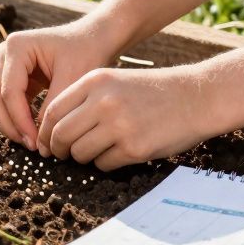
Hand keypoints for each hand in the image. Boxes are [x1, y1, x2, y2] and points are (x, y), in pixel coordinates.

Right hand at [0, 17, 119, 150]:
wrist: (93, 39)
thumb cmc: (86, 52)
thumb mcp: (72, 79)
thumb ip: (52, 108)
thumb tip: (40, 141)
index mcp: (17, 46)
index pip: (10, 91)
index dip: (20, 120)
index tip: (36, 140)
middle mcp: (5, 53)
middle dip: (11, 125)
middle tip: (31, 146)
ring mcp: (7, 64)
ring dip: (12, 124)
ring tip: (32, 142)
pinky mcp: (14, 76)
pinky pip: (8, 102)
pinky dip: (18, 118)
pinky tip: (34, 133)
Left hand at [38, 66, 217, 170]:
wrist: (197, 97)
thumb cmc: (154, 91)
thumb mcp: (115, 80)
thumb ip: (85, 99)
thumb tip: (53, 128)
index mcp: (95, 81)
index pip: (53, 111)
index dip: (46, 130)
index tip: (48, 141)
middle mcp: (103, 101)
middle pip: (61, 134)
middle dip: (59, 149)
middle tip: (64, 154)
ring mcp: (119, 125)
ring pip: (80, 153)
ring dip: (83, 158)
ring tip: (97, 151)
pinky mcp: (134, 147)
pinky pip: (103, 164)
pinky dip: (105, 163)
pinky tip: (118, 153)